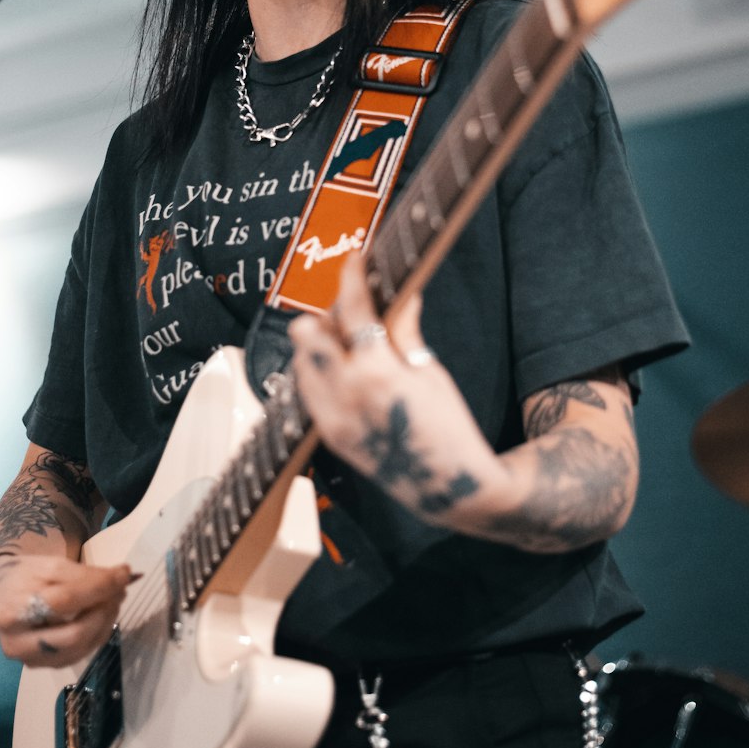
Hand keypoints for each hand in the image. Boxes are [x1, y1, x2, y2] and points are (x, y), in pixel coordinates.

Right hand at [0, 553, 134, 668]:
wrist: (3, 594)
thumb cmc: (26, 576)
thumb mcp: (50, 565)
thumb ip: (85, 574)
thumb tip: (122, 578)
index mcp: (14, 610)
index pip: (65, 600)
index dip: (100, 587)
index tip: (124, 574)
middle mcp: (17, 642)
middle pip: (74, 634)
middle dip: (105, 611)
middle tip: (120, 591)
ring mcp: (29, 659)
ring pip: (80, 649)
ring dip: (105, 624)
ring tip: (113, 601)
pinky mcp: (41, 666)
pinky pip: (77, 655)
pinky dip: (96, 635)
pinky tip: (101, 617)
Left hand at [289, 253, 499, 521]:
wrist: (448, 487)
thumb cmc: (448, 427)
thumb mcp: (430, 371)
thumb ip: (405, 331)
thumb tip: (404, 294)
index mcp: (376, 372)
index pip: (352, 310)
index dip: (351, 278)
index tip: (354, 260)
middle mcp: (344, 395)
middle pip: (305, 335)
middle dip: (325, 318)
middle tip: (352, 315)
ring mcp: (331, 419)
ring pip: (300, 363)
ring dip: (318, 347)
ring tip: (351, 347)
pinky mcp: (329, 437)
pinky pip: (307, 393)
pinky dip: (319, 375)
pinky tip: (346, 375)